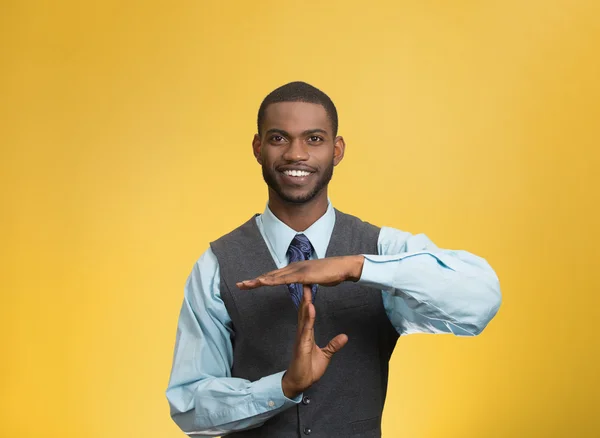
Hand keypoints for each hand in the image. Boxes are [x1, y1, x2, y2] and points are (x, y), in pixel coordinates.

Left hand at [236, 255, 364, 289]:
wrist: (344, 267)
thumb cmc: (332, 273)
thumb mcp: (315, 279)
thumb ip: (306, 281)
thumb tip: (303, 284)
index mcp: (295, 269)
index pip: (274, 276)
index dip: (261, 280)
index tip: (249, 284)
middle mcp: (293, 267)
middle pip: (270, 275)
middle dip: (254, 280)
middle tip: (239, 285)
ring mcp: (297, 270)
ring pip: (274, 276)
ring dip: (259, 280)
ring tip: (245, 284)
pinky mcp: (303, 275)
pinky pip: (284, 279)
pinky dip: (272, 280)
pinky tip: (263, 283)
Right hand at [281, 285, 347, 397]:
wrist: (300, 383)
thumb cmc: (309, 369)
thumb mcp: (326, 355)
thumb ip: (333, 345)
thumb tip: (344, 336)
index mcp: (307, 334)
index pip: (308, 314)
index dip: (308, 301)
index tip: (310, 288)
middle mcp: (302, 333)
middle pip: (304, 312)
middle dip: (305, 297)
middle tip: (306, 281)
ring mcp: (301, 338)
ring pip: (304, 317)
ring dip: (306, 303)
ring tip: (308, 290)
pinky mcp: (302, 345)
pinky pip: (306, 329)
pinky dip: (308, 318)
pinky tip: (310, 308)